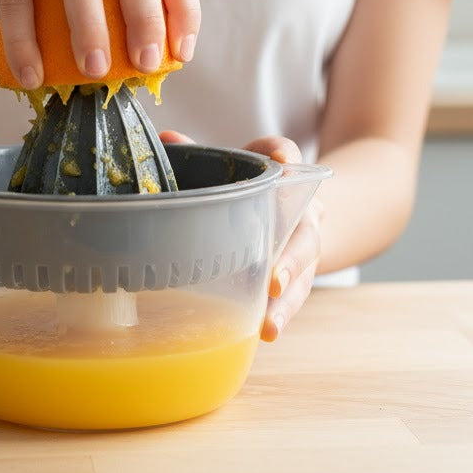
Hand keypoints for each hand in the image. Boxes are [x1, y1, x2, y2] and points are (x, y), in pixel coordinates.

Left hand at [159, 131, 321, 341]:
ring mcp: (306, 244)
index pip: (286, 153)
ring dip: (288, 300)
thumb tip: (166, 140)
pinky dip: (282, 313)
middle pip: (305, 228)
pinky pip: (297, 295)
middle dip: (292, 256)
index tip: (280, 163)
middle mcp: (302, 207)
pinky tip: (267, 331)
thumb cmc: (252, 185)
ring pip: (305, 271)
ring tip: (270, 323)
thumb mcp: (233, 165)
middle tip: (276, 279)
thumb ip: (200, 154)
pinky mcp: (302, 275)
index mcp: (284, 171)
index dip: (283, 157)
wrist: (298, 207)